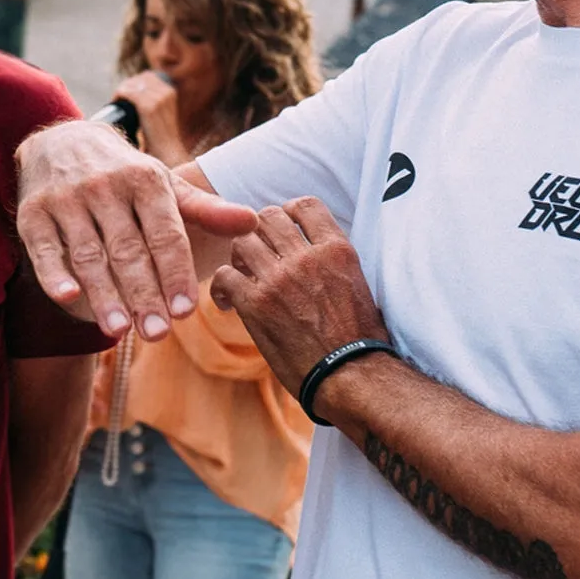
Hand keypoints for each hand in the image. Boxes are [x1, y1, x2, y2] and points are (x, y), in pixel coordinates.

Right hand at [16, 120, 258, 339]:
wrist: (63, 141)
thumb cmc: (127, 175)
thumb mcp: (166, 186)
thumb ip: (207, 210)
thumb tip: (254, 222)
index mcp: (146, 182)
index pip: (166, 234)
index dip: (176, 273)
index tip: (186, 310)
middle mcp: (106, 188)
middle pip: (128, 250)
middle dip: (144, 294)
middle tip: (158, 333)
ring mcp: (67, 200)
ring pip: (89, 255)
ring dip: (104, 294)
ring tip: (120, 330)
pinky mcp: (33, 214)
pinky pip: (43, 249)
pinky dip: (54, 275)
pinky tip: (69, 300)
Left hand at [115, 70, 184, 165]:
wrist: (167, 152)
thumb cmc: (160, 136)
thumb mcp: (162, 112)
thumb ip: (154, 100)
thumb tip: (135, 91)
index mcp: (170, 90)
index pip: (148, 76)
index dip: (134, 82)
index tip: (127, 93)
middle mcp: (166, 92)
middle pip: (139, 78)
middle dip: (127, 85)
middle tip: (120, 98)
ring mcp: (158, 99)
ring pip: (131, 84)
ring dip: (121, 91)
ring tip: (117, 101)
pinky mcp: (148, 107)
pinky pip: (128, 93)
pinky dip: (119, 96)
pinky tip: (116, 102)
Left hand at [211, 197, 391, 401]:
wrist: (349, 373)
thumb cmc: (359, 337)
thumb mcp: (356, 283)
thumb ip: (334, 259)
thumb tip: (316, 249)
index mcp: (337, 249)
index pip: (305, 205)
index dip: (288, 212)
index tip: (284, 227)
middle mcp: (307, 256)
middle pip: (268, 218)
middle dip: (259, 232)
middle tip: (259, 254)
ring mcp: (279, 278)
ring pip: (242, 242)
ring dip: (239, 257)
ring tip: (243, 276)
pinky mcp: (256, 304)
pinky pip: (224, 276)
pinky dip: (220, 287)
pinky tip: (227, 302)